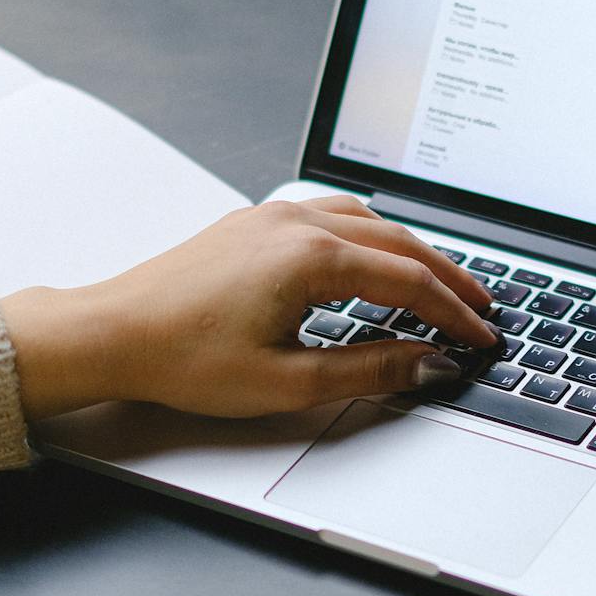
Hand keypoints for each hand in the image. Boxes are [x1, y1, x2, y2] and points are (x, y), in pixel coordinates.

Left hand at [0, 196, 495, 419]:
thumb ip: (368, 370)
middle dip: (448, 279)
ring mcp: (273, 216)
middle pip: (400, 243)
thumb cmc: (184, 358)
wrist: (112, 333)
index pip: (410, 282)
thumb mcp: (287, 381)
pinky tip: (376, 257)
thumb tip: (426, 364)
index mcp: (311, 258)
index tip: (482, 340)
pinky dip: (373, 236)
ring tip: (442, 285)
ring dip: (413, 252)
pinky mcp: (254, 222)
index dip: (454, 315)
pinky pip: (334, 215)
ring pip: (369, 222)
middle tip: (482, 311)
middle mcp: (296, 223)